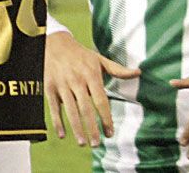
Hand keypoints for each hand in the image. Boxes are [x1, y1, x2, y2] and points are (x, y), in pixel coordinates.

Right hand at [45, 31, 139, 146]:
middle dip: (92, 128)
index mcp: (91, 74)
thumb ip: (118, 69)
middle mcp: (76, 80)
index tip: (110, 133)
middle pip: (86, 108)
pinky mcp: (49, 87)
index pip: (100, 100)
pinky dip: (57, 122)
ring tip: (83, 143)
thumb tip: (139, 72)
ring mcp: (62, 84)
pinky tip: (62, 135)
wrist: (54, 43)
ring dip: (76, 128)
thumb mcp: (99, 59)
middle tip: (97, 144)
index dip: (106, 118)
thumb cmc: (80, 54)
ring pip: (70, 110)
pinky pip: (54, 107)